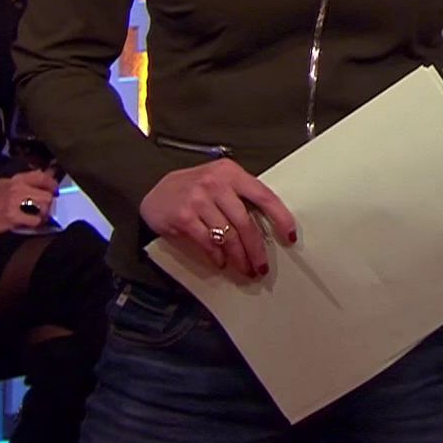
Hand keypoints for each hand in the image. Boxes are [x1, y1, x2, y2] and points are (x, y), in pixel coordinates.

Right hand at [0, 170, 60, 237]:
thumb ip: (11, 187)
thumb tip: (32, 178)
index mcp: (13, 180)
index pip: (41, 176)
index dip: (51, 184)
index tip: (53, 192)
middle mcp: (15, 186)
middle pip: (48, 194)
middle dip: (47, 205)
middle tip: (41, 212)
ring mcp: (13, 199)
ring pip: (45, 205)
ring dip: (43, 214)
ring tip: (35, 218)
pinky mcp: (11, 214)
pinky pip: (35, 220)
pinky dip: (34, 224)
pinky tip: (27, 225)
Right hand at [140, 158, 296, 279]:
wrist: (151, 189)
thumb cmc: (192, 187)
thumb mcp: (218, 180)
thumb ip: (239, 196)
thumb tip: (268, 226)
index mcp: (231, 173)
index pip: (264, 195)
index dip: (281, 217)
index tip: (290, 236)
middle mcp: (216, 183)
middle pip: (246, 222)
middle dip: (257, 249)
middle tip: (262, 267)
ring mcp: (198, 199)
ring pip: (228, 235)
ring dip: (239, 257)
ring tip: (245, 269)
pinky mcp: (183, 216)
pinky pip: (208, 242)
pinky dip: (217, 255)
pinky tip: (221, 262)